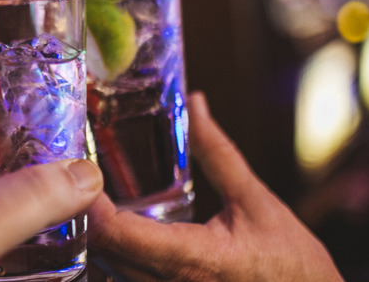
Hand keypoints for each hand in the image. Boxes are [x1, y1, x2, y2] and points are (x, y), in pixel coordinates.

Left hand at [87, 92, 342, 280]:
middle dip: (85, 216)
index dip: (88, 203)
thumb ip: (217, 153)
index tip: (80, 172)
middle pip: (102, 253)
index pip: (118, 233)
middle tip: (78, 178)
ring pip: (108, 272)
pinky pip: (124, 281)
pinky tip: (113, 231)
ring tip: (89, 199)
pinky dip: (113, 256)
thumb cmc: (290, 261)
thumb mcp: (254, 201)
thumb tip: (195, 104)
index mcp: (193, 258)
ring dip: (96, 238)